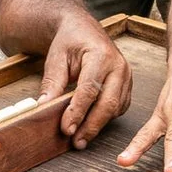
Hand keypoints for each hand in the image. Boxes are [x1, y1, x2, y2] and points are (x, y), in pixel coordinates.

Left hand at [38, 12, 133, 145]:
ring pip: (115, 108)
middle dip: (91, 126)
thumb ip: (52, 82)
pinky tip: (92, 124)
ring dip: (98, 125)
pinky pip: (120, 107)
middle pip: (108, 103)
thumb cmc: (70, 41)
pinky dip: (106, 118)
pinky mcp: (127, 85)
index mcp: (101, 55)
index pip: (90, 89)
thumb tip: (44, 107)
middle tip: (76, 141)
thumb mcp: (56, 58)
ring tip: (80, 137)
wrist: (83, 30)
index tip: (67, 128)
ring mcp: (127, 76)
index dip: (78, 112)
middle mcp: (119, 66)